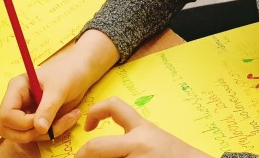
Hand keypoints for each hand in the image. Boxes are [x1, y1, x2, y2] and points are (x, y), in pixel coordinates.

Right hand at [0, 30, 118, 142]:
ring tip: (69, 118)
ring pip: (24, 136)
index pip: (6, 115)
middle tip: (54, 124)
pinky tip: (70, 118)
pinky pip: (39, 134)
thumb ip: (47, 109)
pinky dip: (54, 132)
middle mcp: (17, 102)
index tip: (43, 121)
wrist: (81, 72)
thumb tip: (38, 129)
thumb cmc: (68, 73)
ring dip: (47, 134)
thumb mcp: (58, 89)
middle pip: (8, 129)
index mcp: (16, 89)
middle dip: (31, 133)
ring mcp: (26, 112)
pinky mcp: (37, 120)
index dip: (22, 123)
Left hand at [75, 97, 210, 157]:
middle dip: (83, 154)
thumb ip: (130, 139)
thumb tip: (97, 149)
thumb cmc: (175, 155)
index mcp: (142, 129)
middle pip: (96, 147)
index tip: (88, 126)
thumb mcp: (152, 139)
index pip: (114, 107)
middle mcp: (138, 145)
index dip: (95, 111)